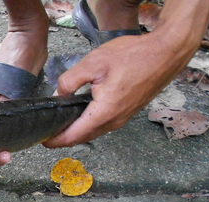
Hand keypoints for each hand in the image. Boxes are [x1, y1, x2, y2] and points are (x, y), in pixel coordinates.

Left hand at [44, 31, 193, 147]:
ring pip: (94, 132)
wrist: (166, 53)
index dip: (56, 140)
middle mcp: (114, 121)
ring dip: (77, 132)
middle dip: (64, 139)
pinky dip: (89, 125)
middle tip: (48, 134)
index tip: (43, 141)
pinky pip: (104, 125)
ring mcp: (122, 118)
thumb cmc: (134, 56)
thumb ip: (70, 81)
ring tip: (61, 126)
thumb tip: (59, 95)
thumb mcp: (94, 63)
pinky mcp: (127, 112)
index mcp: (104, 113)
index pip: (73, 136)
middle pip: (83, 138)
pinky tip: (82, 115)